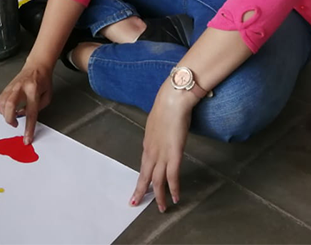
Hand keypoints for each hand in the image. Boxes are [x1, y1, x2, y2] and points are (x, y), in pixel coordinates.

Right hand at [0, 62, 52, 144]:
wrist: (36, 66)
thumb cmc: (44, 82)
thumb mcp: (47, 96)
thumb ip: (38, 109)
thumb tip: (22, 116)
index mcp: (34, 91)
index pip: (31, 113)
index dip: (28, 128)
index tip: (26, 140)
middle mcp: (20, 88)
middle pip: (10, 105)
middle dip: (10, 119)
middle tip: (15, 125)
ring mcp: (12, 86)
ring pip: (2, 103)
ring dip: (5, 115)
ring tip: (13, 117)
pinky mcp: (6, 87)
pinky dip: (1, 109)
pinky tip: (8, 111)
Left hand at [130, 86, 195, 212]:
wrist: (172, 101)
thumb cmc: (166, 108)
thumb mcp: (157, 124)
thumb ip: (157, 134)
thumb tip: (160, 136)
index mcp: (148, 145)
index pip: (143, 166)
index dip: (141, 179)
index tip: (138, 189)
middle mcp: (152, 152)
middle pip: (145, 176)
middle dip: (141, 191)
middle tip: (136, 203)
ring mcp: (162, 154)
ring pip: (157, 180)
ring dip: (159, 196)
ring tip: (160, 208)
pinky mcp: (174, 154)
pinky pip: (172, 176)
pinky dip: (173, 188)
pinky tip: (175, 198)